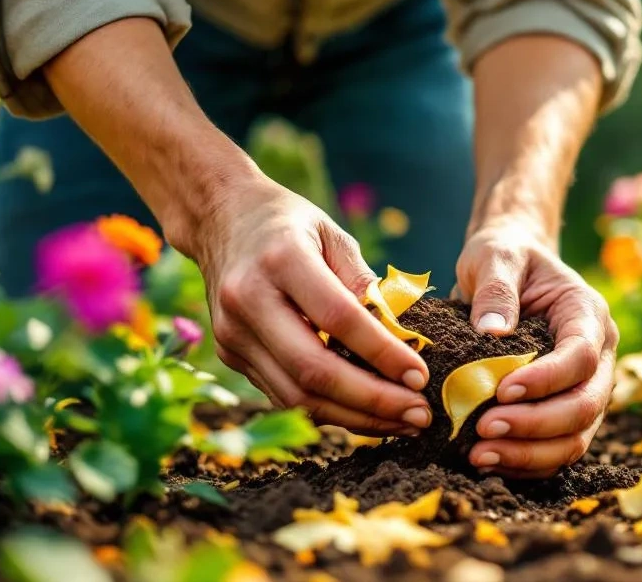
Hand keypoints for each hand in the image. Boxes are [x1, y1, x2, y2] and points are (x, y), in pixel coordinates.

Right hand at [196, 179, 432, 435]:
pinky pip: (284, 395)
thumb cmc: (289, 223)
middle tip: (420, 416)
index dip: (382, 353)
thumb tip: (402, 339)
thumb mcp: (333, 235)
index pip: (337, 318)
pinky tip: (366, 412)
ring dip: (355, 418)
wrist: (220, 218)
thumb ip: (364, 283)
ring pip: (297, 396)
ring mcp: (233, 333)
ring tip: (402, 422)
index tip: (421, 377)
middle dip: (372, 401)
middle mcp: (248, 300)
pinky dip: (329, 410)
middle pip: (313, 370)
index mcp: (281, 259)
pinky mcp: (231, 354)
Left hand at [455, 220, 617, 477]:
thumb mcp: (495, 255)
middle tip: (484, 430)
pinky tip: (486, 461)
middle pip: (586, 404)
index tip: (501, 391)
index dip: (547, 379)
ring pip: (575, 437)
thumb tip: (491, 331)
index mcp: (587, 314)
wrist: (509, 269)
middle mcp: (598, 356)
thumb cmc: (504, 257)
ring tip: (480, 456)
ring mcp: (585, 388)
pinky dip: (524, 462)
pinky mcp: (564, 412)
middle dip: (537, 425)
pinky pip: (555, 450)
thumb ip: (495, 286)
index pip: (582, 355)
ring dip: (530, 453)